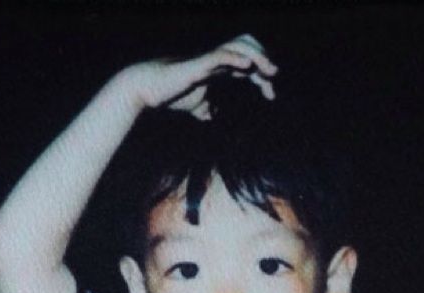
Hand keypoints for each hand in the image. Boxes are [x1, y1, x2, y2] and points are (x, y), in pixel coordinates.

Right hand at [124, 34, 277, 118]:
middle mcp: (216, 61)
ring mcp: (208, 60)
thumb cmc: (170, 94)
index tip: (271, 95)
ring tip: (269, 70)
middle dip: (264, 61)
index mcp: (219, 70)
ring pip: (238, 47)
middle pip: (248, 50)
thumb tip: (211, 116)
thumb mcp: (195, 105)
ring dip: (257, 56)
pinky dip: (234, 58)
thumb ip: (206, 108)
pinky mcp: (198, 64)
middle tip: (274, 78)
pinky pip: (219, 55)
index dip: (262, 79)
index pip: (248, 68)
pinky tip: (246, 65)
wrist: (149, 89)